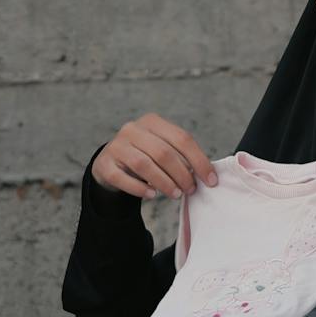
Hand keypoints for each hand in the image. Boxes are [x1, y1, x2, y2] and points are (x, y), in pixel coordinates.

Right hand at [92, 114, 218, 198]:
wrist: (110, 164)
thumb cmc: (144, 157)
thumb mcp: (161, 149)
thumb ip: (181, 156)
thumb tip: (207, 175)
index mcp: (152, 121)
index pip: (182, 139)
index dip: (199, 161)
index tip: (211, 180)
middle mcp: (132, 129)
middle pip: (164, 153)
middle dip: (182, 174)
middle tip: (191, 190)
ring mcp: (116, 146)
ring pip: (144, 165)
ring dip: (164, 182)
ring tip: (175, 194)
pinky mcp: (104, 164)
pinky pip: (123, 178)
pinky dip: (139, 188)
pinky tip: (152, 195)